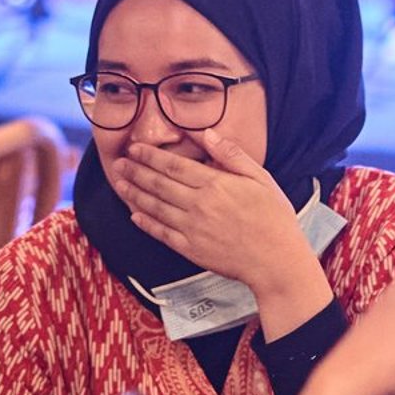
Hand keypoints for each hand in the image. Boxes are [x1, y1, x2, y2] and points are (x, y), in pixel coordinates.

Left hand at [107, 128, 328, 319]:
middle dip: (136, 171)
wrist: (276, 260)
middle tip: (118, 163)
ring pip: (155, 207)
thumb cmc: (274, 217)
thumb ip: (231, 154)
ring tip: (120, 183)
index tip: (135, 148)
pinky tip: (135, 215)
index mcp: (215, 184)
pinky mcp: (191, 249)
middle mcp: (199, 204)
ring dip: (135, 194)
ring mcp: (192, 228)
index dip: (151, 156)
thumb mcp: (260, 178)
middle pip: (159, 184)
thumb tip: (207, 133)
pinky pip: (162, 234)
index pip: (174, 165)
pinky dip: (146, 224)